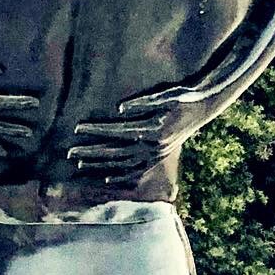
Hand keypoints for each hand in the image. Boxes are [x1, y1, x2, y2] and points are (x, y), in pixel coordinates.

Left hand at [68, 82, 200, 184]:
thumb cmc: (184, 96)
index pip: (118, 132)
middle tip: (69, 152)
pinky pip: (137, 172)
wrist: (205, 107)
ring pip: (123, 165)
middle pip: (116, 152)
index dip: (97, 130)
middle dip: (91, 152)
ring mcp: (157, 155)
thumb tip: (118, 108)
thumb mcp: (165, 95)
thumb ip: (142, 103)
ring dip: (100, 165)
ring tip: (79, 165)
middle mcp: (154, 147)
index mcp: (154, 130)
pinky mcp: (159, 157)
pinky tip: (105, 179)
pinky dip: (120, 177)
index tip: (77, 129)